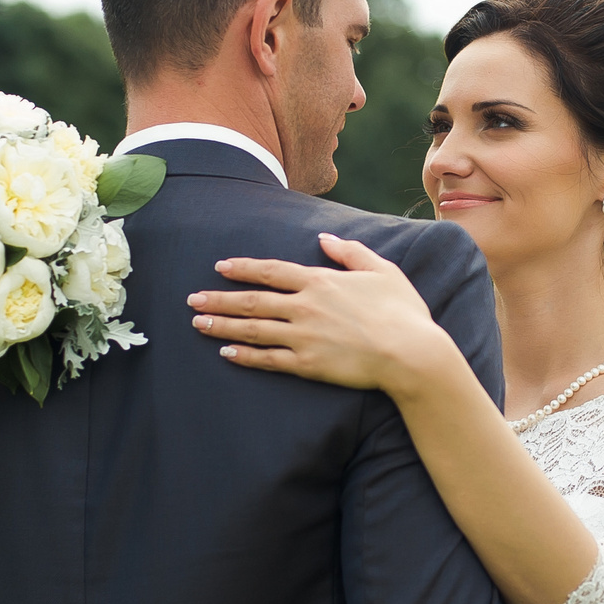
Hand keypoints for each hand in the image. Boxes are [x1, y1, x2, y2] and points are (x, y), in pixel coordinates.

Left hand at [191, 233, 456, 396]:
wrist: (411, 353)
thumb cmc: (402, 311)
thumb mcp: (381, 270)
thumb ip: (350, 252)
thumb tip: (325, 238)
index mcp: (320, 281)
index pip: (271, 270)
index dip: (243, 268)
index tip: (221, 267)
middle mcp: (305, 306)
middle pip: (252, 301)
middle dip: (218, 300)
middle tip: (192, 300)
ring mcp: (303, 337)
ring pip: (252, 330)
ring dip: (222, 327)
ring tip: (198, 324)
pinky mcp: (307, 365)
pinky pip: (268, 359)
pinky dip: (245, 357)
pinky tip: (226, 354)